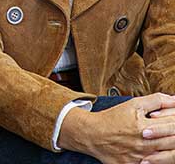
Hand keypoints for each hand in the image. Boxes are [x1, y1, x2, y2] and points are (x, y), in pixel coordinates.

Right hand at [59, 93, 174, 163]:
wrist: (91, 134)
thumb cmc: (112, 118)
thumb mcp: (132, 104)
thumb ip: (155, 101)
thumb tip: (174, 99)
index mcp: (143, 126)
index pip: (172, 123)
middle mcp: (143, 143)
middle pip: (173, 140)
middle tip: (174, 129)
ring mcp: (140, 157)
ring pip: (169, 155)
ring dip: (172, 146)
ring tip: (169, 139)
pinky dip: (161, 159)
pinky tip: (160, 152)